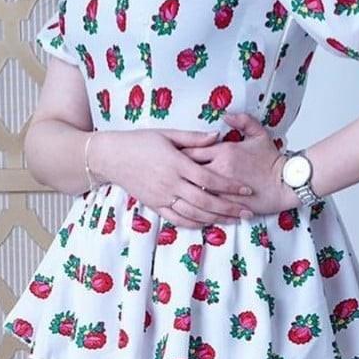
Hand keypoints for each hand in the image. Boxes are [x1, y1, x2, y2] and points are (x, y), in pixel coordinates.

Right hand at [88, 127, 256, 227]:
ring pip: (193, 213)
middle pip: (205, 200)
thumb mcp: (167, 134)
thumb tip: (218, 136)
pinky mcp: (155, 205)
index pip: (209, 178)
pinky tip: (208, 223)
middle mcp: (170, 183)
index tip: (246, 189)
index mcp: (176, 163)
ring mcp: (162, 197)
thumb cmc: (140, 141)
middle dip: (228, 208)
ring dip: (215, 219)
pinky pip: (177, 219)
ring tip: (234, 221)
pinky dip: (194, 223)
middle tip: (247, 212)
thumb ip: (194, 138)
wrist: (111, 157)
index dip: (229, 185)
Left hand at [178, 112, 299, 216]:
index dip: (179, 155)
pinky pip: (205, 206)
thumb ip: (242, 121)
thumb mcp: (259, 134)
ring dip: (184, 191)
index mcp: (223, 151)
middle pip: (187, 171)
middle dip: (177, 174)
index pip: (191, 150)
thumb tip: (226, 116)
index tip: (173, 158)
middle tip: (170, 176)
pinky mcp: (227, 204)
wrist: (286, 183)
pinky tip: (189, 206)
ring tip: (177, 191)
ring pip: (193, 190)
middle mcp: (219, 169)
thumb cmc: (272, 159)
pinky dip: (195, 206)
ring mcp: (222, 188)